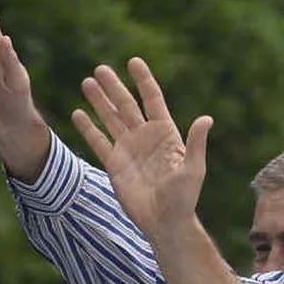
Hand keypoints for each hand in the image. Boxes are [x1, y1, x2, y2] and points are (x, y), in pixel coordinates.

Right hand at [71, 57, 212, 238]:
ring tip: (87, 82)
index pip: (153, 100)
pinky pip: (99, 142)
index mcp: (166, 134)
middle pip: (127, 105)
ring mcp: (129, 149)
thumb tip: (206, 119)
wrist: (165, 222)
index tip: (133, 61)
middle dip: (114, 87)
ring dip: (99, 101)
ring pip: (111, 119)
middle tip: (100, 69)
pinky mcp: (115, 165)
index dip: (143, 81)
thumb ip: (196, 143)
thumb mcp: (193, 169)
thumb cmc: (184, 198)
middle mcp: (146, 137)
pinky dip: (88, 128)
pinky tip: (77, 113)